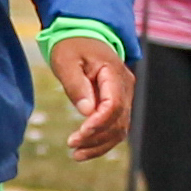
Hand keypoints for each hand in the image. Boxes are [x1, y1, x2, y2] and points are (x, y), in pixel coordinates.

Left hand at [48, 31, 130, 160]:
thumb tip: (87, 112)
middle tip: (72, 145)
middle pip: (118, 121)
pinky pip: (115, 127)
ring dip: (100, 145)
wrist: (84, 35)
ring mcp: (124, 96)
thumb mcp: (66, 60)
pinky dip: (102, 141)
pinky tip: (84, 150)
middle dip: (96, 138)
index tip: (80, 133)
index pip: (114, 104)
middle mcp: (125, 86)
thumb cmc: (72, 46)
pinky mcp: (118, 104)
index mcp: (113, 73)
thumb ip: (76, 85)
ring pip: (120, 129)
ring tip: (76, 154)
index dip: (99, 122)